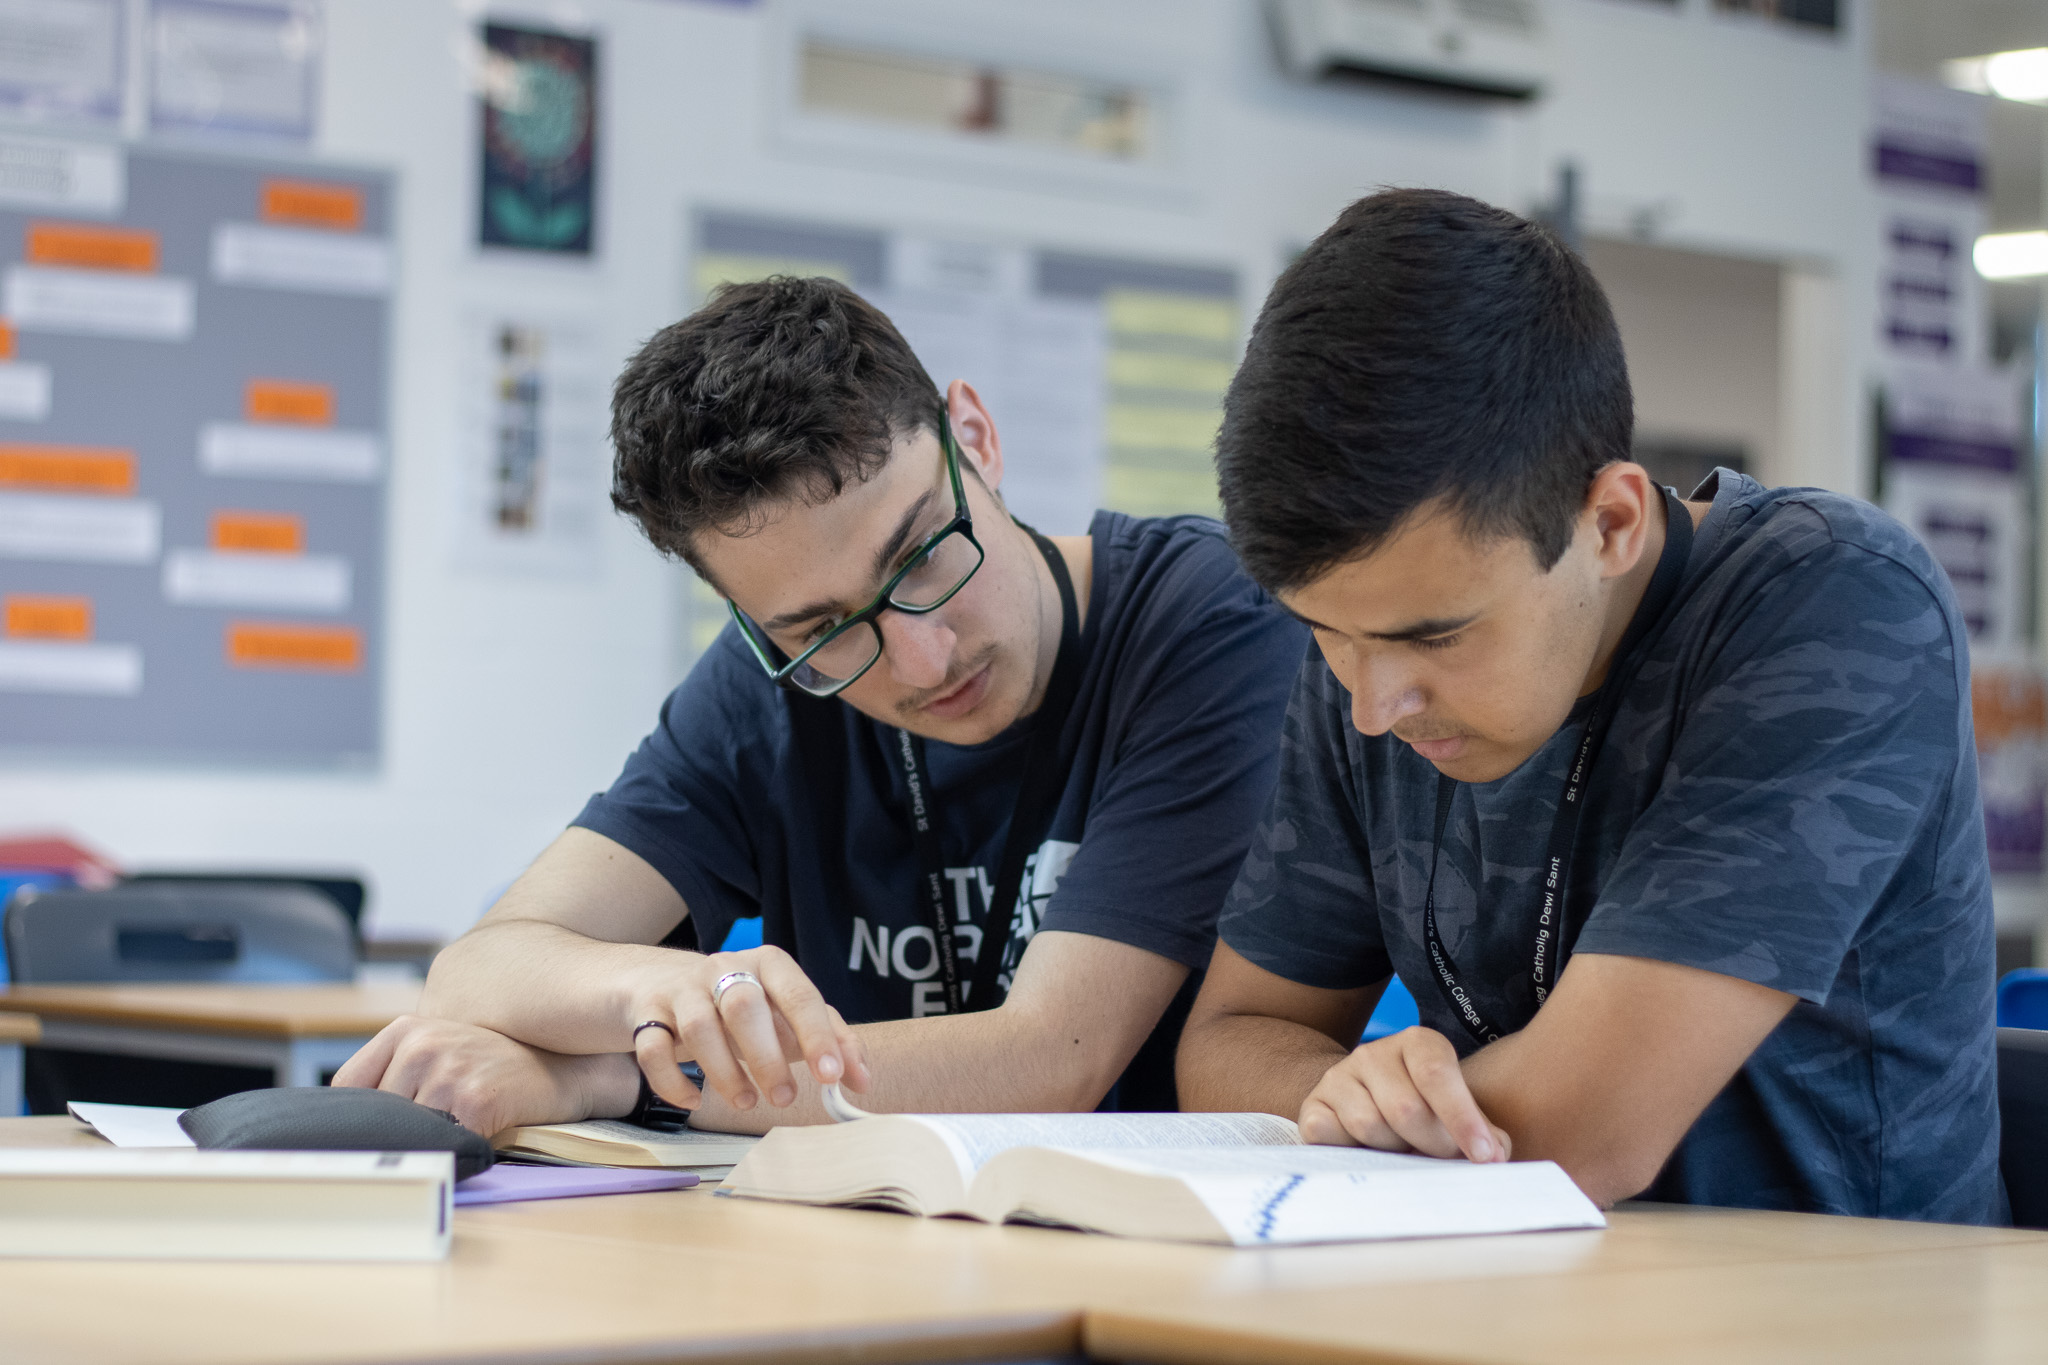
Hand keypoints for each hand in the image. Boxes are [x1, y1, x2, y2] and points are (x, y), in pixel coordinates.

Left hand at [333, 1015, 618, 1137]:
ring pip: (406, 1134)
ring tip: (455, 1134)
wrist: (567, 1068)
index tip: (370, 1136)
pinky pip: (441, 1147)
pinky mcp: (474, 1101)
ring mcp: (447, 1071)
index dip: (358, 1119)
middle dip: (394, 1133)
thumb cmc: (497, 1069)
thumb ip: (396, 1075)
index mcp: (406, 1029)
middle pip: (374, 1115)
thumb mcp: (440, 1052)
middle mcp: (421, 1044)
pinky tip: (472, 1141)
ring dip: (424, 1146)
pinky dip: (450, 1155)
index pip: (346, 1088)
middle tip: (427, 1136)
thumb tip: (349, 1126)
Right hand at [623, 945, 869, 1114]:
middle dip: (767, 1057)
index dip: (817, 1035)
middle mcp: (723, 968)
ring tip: (746, 1101)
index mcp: (768, 964)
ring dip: (724, 1071)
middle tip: (784, 1098)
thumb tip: (861, 1082)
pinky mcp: (646, 1014)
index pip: (798, 994)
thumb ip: (831, 1040)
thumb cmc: (741, 1005)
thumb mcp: (787, 1014)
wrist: (662, 982)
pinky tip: (695, 1099)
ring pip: (698, 1027)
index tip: (832, 1075)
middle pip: (744, 1007)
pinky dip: (673, 1081)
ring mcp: (681, 989)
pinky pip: (652, 1048)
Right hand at [1299, 1026, 1511, 1162]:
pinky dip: (1350, 1150)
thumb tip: (1495, 1154)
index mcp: (1418, 1043)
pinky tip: (1365, 1151)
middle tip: (1442, 1158)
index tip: (1485, 1157)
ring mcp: (1339, 1076)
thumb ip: (1483, 1131)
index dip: (1463, 1119)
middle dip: (1432, 1144)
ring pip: (1369, 1125)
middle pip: (1406, 1108)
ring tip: (1402, 1150)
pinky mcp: (1314, 1104)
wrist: (1365, 1102)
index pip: (1438, 1075)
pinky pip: (1329, 1133)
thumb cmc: (1425, 1112)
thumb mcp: (1456, 1112)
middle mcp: (1374, 1052)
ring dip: (1392, 1151)